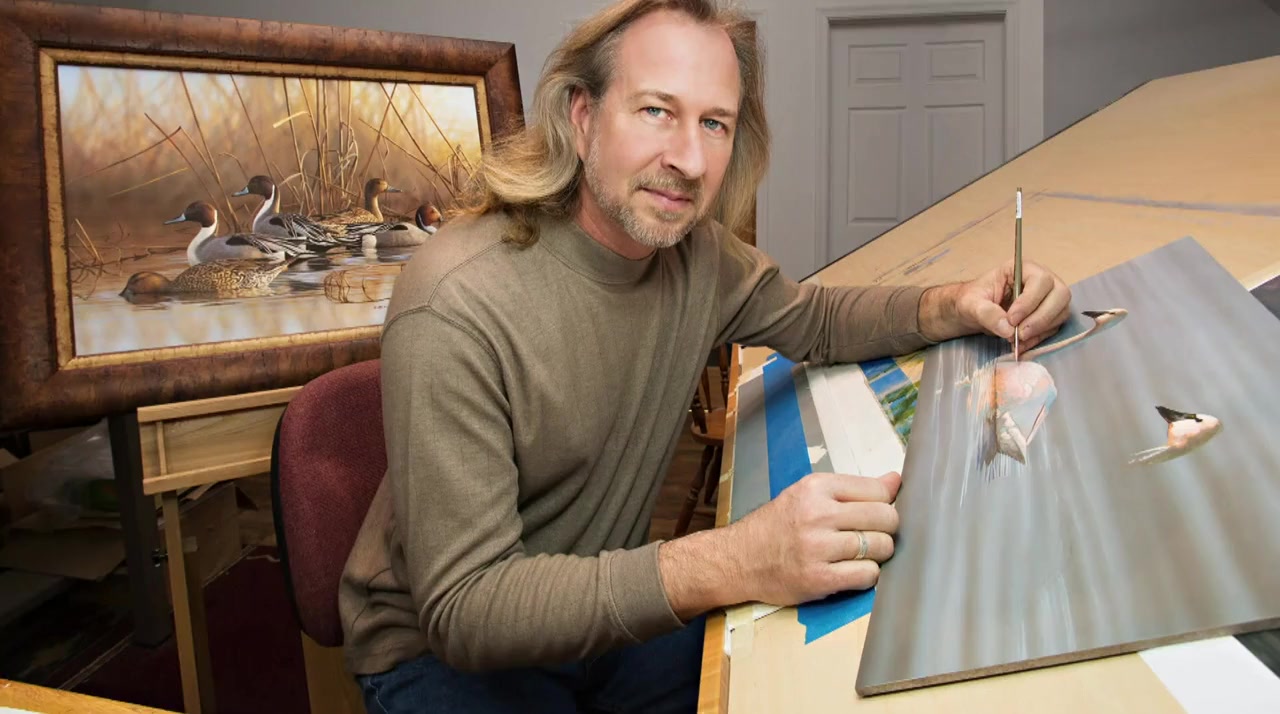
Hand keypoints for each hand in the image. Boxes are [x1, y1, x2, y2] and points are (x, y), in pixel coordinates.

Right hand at [728, 471, 900, 606]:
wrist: (738, 559)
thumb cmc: (777, 525)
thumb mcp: (808, 495)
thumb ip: (852, 489)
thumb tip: (896, 481)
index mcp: (816, 487)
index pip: (878, 491)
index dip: (885, 504)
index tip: (876, 514)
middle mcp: (817, 513)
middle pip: (885, 517)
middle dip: (887, 529)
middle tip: (872, 536)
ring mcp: (817, 548)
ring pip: (881, 547)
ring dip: (879, 554)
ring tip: (861, 555)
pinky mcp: (818, 579)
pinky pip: (867, 575)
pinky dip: (868, 575)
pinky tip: (852, 572)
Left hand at [953, 258, 1070, 353]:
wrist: (974, 312)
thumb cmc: (973, 300)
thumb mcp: (972, 304)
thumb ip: (987, 313)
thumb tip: (1008, 329)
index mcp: (1023, 268)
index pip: (1040, 280)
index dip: (1029, 301)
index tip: (1012, 320)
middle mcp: (1042, 280)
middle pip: (1060, 295)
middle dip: (1041, 318)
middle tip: (1019, 334)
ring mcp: (1049, 298)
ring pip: (1061, 312)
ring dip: (1041, 330)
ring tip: (1017, 341)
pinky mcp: (1049, 316)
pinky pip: (1053, 327)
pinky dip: (1039, 339)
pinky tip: (1021, 346)